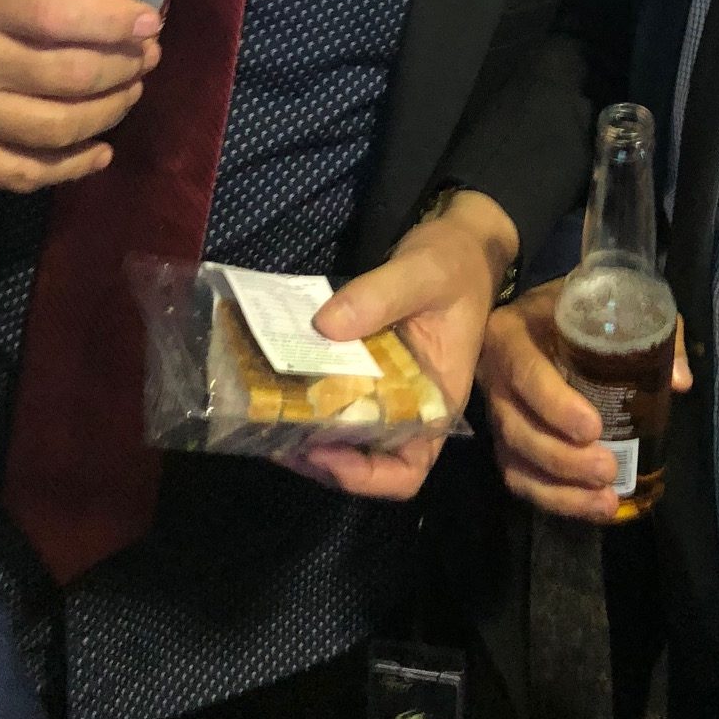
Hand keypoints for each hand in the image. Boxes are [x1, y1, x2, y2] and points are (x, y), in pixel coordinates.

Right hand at [0, 0, 161, 191]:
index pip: (54, 14)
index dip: (113, 21)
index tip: (151, 20)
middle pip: (67, 76)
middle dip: (125, 68)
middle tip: (148, 55)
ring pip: (56, 127)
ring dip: (112, 111)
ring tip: (131, 90)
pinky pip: (26, 173)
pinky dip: (74, 165)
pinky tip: (101, 148)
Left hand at [298, 190, 518, 500]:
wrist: (458, 241)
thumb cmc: (454, 263)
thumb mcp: (425, 272)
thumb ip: (380, 296)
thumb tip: (325, 326)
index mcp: (436, 403)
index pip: (406, 471)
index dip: (363, 476)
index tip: (320, 451)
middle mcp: (408, 408)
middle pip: (362, 460)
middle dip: (315, 456)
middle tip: (270, 429)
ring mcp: (382, 389)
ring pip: (339, 431)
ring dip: (300, 429)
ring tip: (261, 409)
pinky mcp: (362, 367)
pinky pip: (330, 391)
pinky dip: (301, 393)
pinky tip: (270, 376)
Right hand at [478, 280, 692, 522]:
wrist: (537, 316)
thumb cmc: (576, 310)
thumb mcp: (607, 304)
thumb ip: (648, 332)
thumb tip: (680, 382)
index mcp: (512, 335)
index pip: (526, 374)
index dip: (555, 406)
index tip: (594, 429)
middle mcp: (494, 377)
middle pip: (518, 429)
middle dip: (564, 459)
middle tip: (609, 470)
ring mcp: (496, 413)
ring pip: (516, 462)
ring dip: (561, 491)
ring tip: (606, 501)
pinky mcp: (504, 441)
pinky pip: (519, 479)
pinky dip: (554, 500)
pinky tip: (590, 509)